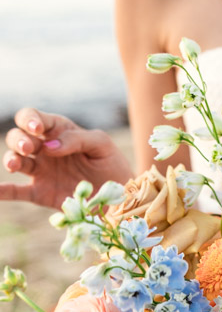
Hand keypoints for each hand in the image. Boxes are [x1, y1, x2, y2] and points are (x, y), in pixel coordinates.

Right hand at [1, 107, 133, 210]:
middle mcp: (44, 149)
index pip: (34, 118)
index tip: (37, 129)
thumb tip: (50, 146)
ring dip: (11, 159)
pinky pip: (17, 192)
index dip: (30, 120)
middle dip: (19, 140)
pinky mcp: (40, 193)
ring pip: (15, 160)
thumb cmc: (110, 162)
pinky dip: (3, 191)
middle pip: (19, 137)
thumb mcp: (101, 144)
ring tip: (15, 164)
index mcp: (57, 131)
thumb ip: (78, 139)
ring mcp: (41, 171)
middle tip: (29, 148)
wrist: (119, 193)